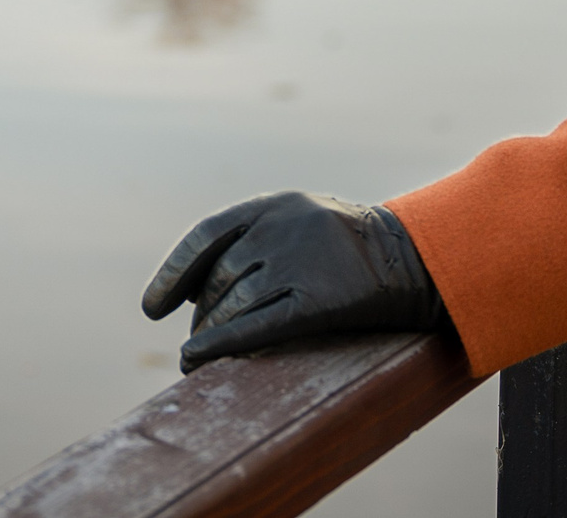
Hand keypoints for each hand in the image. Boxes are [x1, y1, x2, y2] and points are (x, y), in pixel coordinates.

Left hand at [140, 191, 443, 372]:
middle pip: (219, 280)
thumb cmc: (347, 248)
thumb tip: (195, 291)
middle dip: (202, 316)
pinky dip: (221, 345)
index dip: (174, 273)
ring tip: (202, 355)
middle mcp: (282, 228)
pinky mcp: (320, 301)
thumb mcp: (301, 222)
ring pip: (233, 305)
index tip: (152, 307)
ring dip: (209, 335)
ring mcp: (302, 262)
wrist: (414, 260)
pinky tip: (198, 362)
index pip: (205, 235)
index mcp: (274, 204)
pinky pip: (257, 326)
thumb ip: (253, 241)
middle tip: (197, 342)